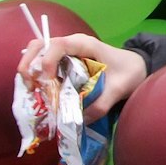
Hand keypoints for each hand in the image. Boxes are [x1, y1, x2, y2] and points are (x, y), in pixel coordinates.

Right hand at [17, 31, 146, 122]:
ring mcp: (65, 54)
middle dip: (29, 65)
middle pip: (38, 46)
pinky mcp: (63, 64)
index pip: (58, 45)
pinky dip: (36, 79)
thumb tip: (80, 120)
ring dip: (30, 73)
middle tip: (29, 88)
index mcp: (84, 44)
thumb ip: (102, 104)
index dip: (47, 61)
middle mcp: (70, 45)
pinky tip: (39, 94)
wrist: (136, 66)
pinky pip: (43, 66)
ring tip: (32, 93)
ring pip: (37, 55)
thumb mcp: (119, 88)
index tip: (47, 81)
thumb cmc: (129, 71)